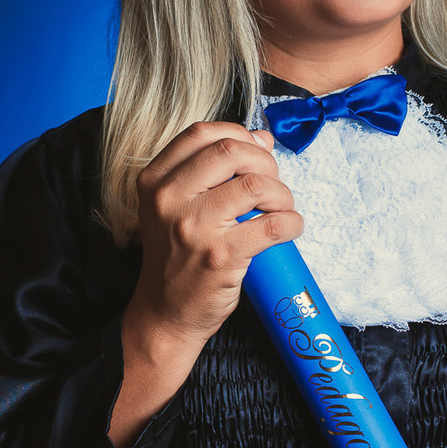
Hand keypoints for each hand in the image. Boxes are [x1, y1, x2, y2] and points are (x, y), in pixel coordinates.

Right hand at [129, 121, 302, 346]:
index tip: (255, 150)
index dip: (238, 134)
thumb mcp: (176, 206)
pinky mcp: (220, 256)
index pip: (201, 134)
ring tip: (281, 210)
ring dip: (282, 194)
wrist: (164, 313)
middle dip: (265, 162)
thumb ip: (212, 170)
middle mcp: (169, 199)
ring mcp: (194, 228)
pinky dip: (291, 223)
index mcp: (155, 181)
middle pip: (231, 151)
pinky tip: (289, 229)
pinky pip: (271, 225)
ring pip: (255, 184)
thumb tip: (260, 138)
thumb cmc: (177, 258)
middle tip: (272, 185)